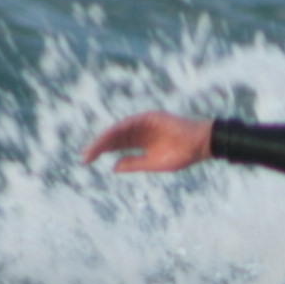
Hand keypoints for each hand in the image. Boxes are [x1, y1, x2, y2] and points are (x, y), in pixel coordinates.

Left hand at [83, 111, 212, 174]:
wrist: (200, 145)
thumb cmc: (181, 155)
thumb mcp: (153, 163)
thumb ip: (134, 163)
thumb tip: (113, 167)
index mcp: (139, 143)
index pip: (115, 146)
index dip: (101, 152)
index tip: (86, 161)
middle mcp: (139, 132)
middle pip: (114, 138)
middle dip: (98, 146)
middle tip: (84, 156)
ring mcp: (144, 123)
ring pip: (120, 130)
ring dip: (106, 138)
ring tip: (93, 149)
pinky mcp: (151, 117)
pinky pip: (132, 122)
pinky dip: (120, 129)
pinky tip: (108, 137)